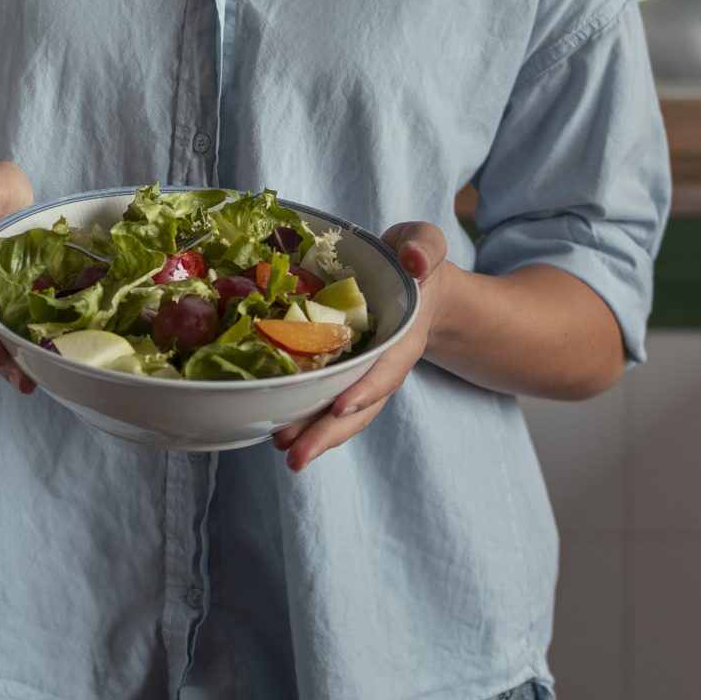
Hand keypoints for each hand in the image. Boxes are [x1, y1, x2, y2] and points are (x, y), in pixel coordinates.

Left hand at [271, 220, 448, 473]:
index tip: (341, 406)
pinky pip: (323, 398)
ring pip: (338, 412)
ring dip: (311, 434)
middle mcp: (381, 363)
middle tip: (296, 456)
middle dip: (328, 432)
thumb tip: (414, 261)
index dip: (367, 388)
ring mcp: (360, 373)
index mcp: (403, 336)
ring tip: (281, 447)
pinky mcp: (340, 373)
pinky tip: (276, 427)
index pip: (387, 369)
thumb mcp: (424, 243)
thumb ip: (424, 247)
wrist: (414, 281)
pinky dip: (303, 415)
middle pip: (359, 407)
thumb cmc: (414, 262)